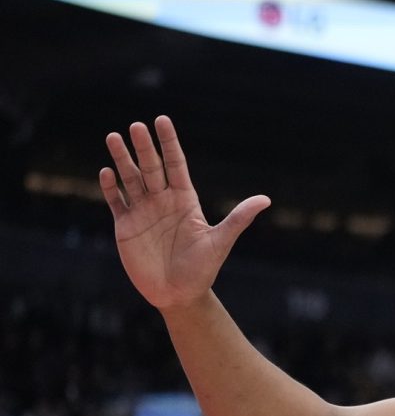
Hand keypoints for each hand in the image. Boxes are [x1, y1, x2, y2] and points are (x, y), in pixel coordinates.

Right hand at [100, 117, 269, 311]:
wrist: (179, 295)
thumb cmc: (202, 270)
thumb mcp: (220, 241)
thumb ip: (239, 218)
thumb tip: (266, 199)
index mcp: (185, 200)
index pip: (176, 165)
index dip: (169, 143)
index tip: (162, 120)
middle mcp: (162, 200)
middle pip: (151, 167)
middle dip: (144, 147)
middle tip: (137, 126)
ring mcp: (143, 211)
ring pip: (130, 179)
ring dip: (122, 159)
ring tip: (114, 137)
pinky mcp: (126, 225)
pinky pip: (117, 201)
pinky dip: (111, 188)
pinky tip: (107, 172)